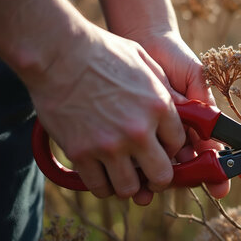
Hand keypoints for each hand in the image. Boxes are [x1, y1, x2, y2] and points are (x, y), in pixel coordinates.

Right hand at [28, 25, 184, 205]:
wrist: (57, 52)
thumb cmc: (102, 52)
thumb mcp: (146, 62)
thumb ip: (166, 90)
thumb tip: (183, 109)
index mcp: (158, 107)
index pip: (178, 145)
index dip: (172, 150)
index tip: (163, 148)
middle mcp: (138, 131)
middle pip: (161, 176)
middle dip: (158, 178)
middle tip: (150, 174)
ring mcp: (109, 145)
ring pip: (129, 188)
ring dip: (129, 185)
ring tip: (124, 174)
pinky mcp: (80, 153)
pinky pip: (98, 186)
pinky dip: (102, 185)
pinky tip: (102, 175)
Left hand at [129, 30, 230, 198]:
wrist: (143, 43)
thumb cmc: (174, 59)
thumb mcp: (195, 78)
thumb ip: (203, 104)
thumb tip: (211, 131)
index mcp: (197, 125)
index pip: (209, 155)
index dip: (216, 173)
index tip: (220, 187)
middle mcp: (178, 135)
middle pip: (185, 168)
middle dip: (185, 182)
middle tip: (183, 185)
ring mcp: (156, 137)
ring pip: (160, 167)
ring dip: (158, 180)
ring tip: (151, 189)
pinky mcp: (134, 134)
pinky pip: (137, 155)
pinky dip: (137, 167)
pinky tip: (134, 174)